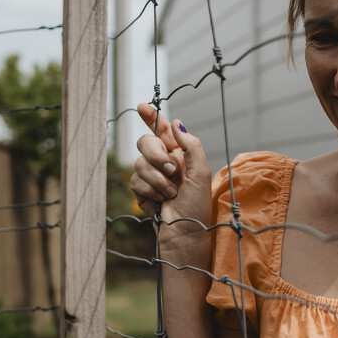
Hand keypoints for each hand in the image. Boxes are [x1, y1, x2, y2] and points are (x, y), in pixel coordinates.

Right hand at [130, 103, 212, 243]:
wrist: (185, 231)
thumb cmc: (197, 204)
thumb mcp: (201, 172)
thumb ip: (191, 145)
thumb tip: (176, 122)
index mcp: (179, 154)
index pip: (162, 130)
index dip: (151, 117)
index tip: (142, 106)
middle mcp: (164, 162)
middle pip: (145, 143)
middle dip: (156, 155)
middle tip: (172, 170)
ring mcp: (152, 176)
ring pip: (139, 163)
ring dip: (157, 179)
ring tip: (171, 192)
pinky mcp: (141, 191)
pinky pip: (136, 181)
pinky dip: (150, 191)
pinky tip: (161, 201)